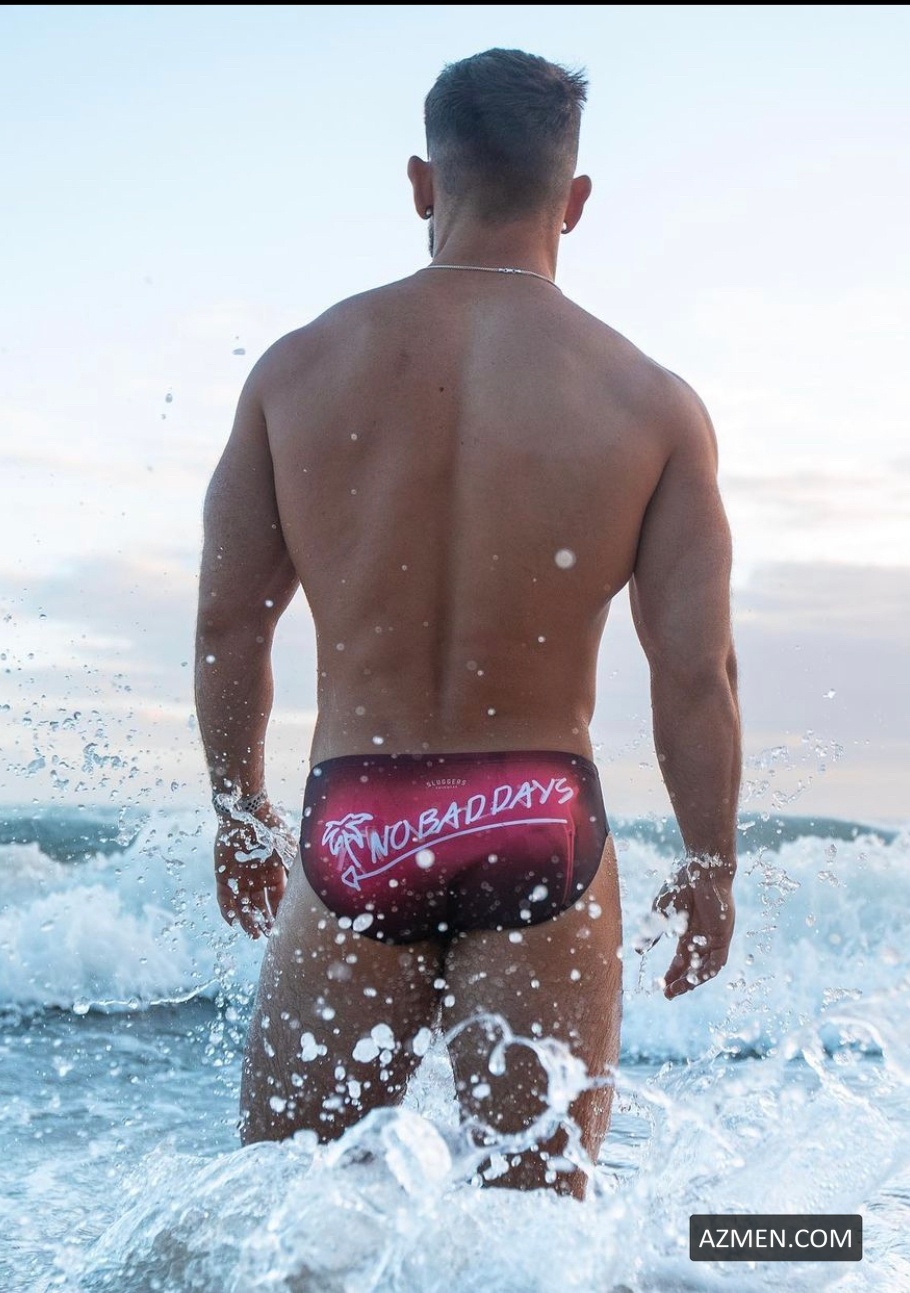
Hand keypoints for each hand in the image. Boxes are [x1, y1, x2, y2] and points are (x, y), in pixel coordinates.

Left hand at [213, 803, 294, 938]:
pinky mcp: (223, 874)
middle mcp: (257, 879)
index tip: (281, 928)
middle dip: (263, 922)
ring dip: (247, 920)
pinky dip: (227, 910)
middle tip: (265, 936)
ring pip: (243, 905)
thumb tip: (315, 885)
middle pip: (260, 906)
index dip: (278, 914)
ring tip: (252, 934)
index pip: (277, 900)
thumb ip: (298, 868)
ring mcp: (240, 877)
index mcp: (274, 874)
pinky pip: (224, 897)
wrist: (248, 811)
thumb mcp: (289, 849)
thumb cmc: (271, 828)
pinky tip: (233, 921)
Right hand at [635, 857, 734, 998]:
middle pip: (692, 966)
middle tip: (667, 995)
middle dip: (680, 982)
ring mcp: (714, 937)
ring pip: (706, 967)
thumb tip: (639, 950)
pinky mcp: (724, 935)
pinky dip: (706, 972)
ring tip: (677, 991)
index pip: (681, 959)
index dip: (671, 973)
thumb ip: (652, 932)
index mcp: (688, 931)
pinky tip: (694, 980)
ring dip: (693, 981)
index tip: (661, 986)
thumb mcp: (661, 913)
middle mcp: (702, 937)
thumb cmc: (681, 886)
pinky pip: (718, 961)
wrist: (701, 870)